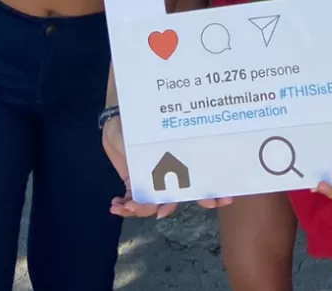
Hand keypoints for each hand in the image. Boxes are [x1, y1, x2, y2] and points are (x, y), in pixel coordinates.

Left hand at [104, 115, 231, 217]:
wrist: (120, 119)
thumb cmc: (144, 120)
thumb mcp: (157, 131)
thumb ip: (167, 143)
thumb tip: (182, 154)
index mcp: (181, 162)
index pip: (200, 182)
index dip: (210, 194)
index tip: (215, 201)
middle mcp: (168, 176)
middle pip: (175, 199)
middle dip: (168, 208)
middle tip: (161, 212)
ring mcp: (150, 182)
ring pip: (151, 205)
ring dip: (141, 209)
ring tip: (129, 205)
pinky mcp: (133, 184)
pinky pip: (132, 202)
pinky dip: (124, 208)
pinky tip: (115, 206)